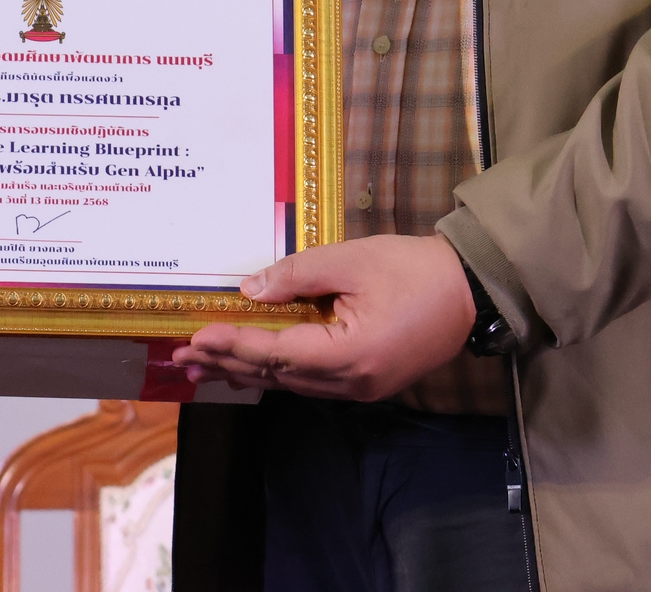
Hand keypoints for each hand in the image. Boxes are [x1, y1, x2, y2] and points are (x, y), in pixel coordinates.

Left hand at [170, 233, 475, 400]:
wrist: (470, 290)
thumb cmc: (414, 270)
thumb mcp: (351, 260)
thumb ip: (297, 277)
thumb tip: (250, 291)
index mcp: (351, 354)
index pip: (277, 353)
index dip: (233, 344)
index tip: (196, 337)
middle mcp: (352, 383)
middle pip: (277, 376)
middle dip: (226, 363)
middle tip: (180, 356)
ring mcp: (361, 389)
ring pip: (290, 383)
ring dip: (246, 370)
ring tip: (203, 362)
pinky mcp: (365, 383)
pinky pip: (310, 381)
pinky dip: (276, 370)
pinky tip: (251, 363)